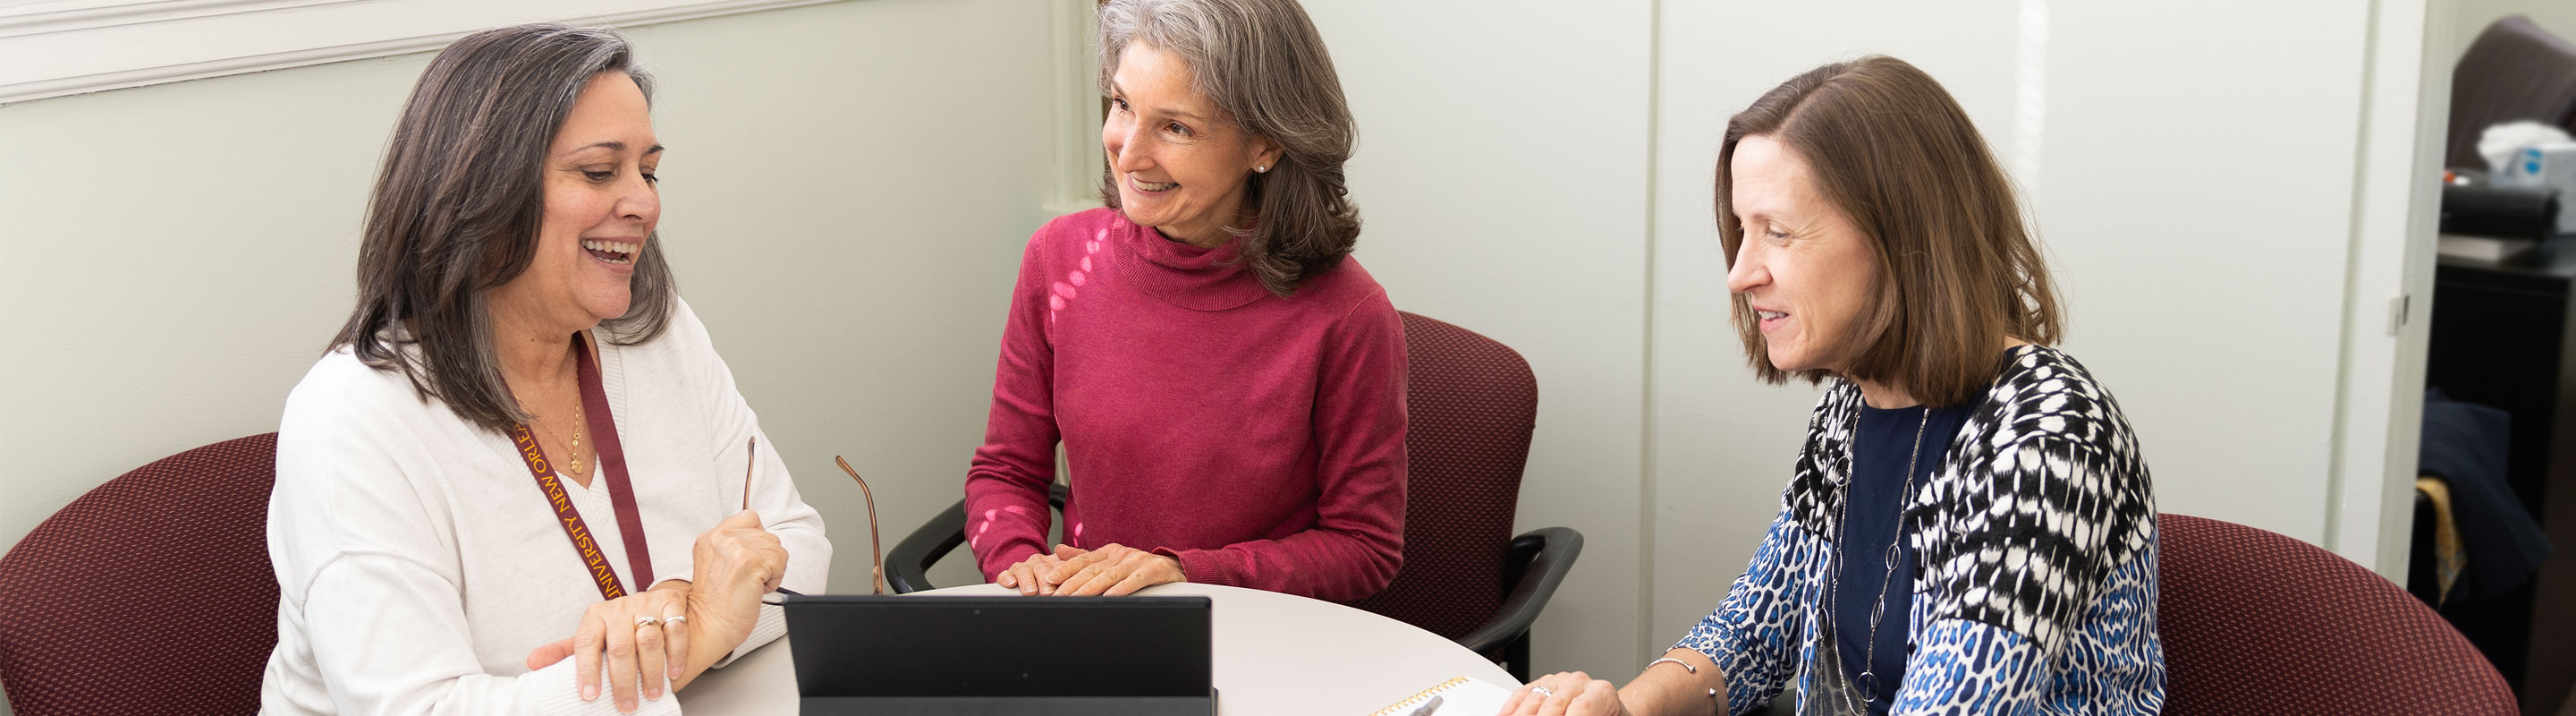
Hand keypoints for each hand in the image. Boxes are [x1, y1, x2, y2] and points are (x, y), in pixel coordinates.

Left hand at [523, 581, 690, 713]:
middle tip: (626, 706)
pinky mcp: (671, 603)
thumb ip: (566, 651)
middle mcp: (619, 608)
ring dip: (651, 672)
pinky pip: (675, 630)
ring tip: (651, 695)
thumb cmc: (620, 628)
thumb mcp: (592, 637)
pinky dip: (676, 654)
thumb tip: (532, 663)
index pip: (586, 643)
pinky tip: (673, 673)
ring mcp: (646, 604)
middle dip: (623, 681)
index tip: (589, 695)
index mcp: (595, 617)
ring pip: (649, 640)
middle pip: (620, 647)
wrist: (657, 603)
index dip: (586, 671)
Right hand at [685, 510, 787, 653]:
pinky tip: (755, 589)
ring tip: (750, 584)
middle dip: (764, 558)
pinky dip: (774, 579)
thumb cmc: (716, 604)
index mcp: (711, 536)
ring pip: (776, 547)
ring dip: (770, 569)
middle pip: (767, 535)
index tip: (750, 560)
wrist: (708, 626)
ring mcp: (735, 547)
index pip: (750, 518)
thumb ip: (733, 545)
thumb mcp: (716, 563)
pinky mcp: (750, 560)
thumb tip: (761, 539)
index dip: (757, 540)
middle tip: (746, 579)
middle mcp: (721, 537)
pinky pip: (781, 561)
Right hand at [994, 550, 1067, 594]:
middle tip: (1048, 592)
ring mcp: (1023, 568)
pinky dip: (1007, 578)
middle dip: (1044, 581)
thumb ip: (1073, 573)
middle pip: (1042, 568)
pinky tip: (1011, 583)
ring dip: (1028, 581)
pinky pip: (1005, 574)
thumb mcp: (1068, 576)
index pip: (1059, 565)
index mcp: (1056, 561)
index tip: (1063, 583)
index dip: (1061, 573)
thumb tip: (1081, 579)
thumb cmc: (1056, 582)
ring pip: (1023, 570)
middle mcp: (1039, 563)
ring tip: (1031, 591)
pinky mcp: (1008, 575)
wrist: (1032, 579)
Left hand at [1043, 543, 1185, 595]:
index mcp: (1109, 552)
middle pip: (1093, 569)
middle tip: (1057, 595)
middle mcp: (1121, 555)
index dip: (1066, 569)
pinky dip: (1121, 589)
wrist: (1174, 566)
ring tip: (1076, 598)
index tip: (1050, 579)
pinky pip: (1135, 581)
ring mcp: (1137, 562)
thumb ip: (1084, 556)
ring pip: (1110, 576)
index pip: (1083, 560)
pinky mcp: (1153, 571)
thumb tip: (1058, 551)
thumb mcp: (1111, 559)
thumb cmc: (1139, 566)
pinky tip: (1110, 596)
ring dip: (1091, 588)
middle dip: (1072, 583)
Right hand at [1498, 672, 1625, 715]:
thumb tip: (1569, 714)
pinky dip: (1513, 707)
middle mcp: (1580, 682)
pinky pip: (1523, 693)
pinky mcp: (1543, 683)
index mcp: (1602, 693)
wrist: (1608, 713)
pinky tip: (1506, 715)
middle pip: (1554, 704)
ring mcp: (1559, 680)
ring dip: (1522, 714)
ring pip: (1535, 698)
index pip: (1582, 707)